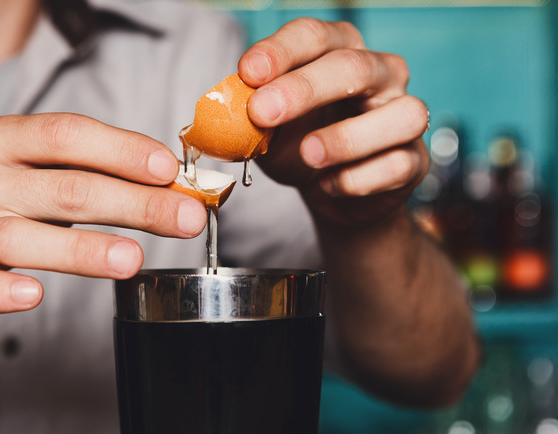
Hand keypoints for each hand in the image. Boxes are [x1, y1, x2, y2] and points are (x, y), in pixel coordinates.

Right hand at [0, 113, 206, 333]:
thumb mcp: (31, 174)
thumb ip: (87, 173)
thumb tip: (167, 182)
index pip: (66, 134)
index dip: (122, 149)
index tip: (169, 169)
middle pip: (64, 187)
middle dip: (134, 203)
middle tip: (185, 218)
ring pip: (24, 236)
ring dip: (83, 249)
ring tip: (132, 259)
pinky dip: (6, 291)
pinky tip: (34, 294)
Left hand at [239, 18, 429, 224]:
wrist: (331, 192)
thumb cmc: (300, 144)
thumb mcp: (266, 127)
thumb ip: (249, 113)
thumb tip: (225, 108)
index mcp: (340, 50)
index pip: (313, 36)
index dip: (279, 51)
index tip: (247, 72)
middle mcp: (381, 74)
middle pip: (353, 66)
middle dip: (303, 89)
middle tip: (261, 112)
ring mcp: (403, 115)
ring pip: (399, 114)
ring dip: (347, 137)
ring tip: (308, 153)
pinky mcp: (414, 161)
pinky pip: (397, 166)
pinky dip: (358, 179)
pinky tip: (328, 184)